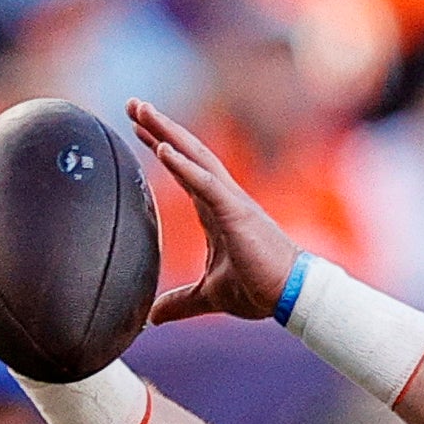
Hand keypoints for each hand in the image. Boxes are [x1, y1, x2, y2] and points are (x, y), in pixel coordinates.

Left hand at [126, 101, 300, 326]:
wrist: (291, 296)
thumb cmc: (260, 289)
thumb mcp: (209, 295)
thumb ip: (180, 302)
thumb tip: (153, 318)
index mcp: (216, 211)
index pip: (184, 171)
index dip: (162, 147)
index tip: (139, 129)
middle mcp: (223, 198)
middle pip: (186, 153)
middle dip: (159, 127)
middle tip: (132, 105)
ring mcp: (231, 201)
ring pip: (195, 156)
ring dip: (168, 132)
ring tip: (142, 112)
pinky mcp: (237, 213)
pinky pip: (206, 183)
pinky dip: (184, 165)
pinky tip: (163, 148)